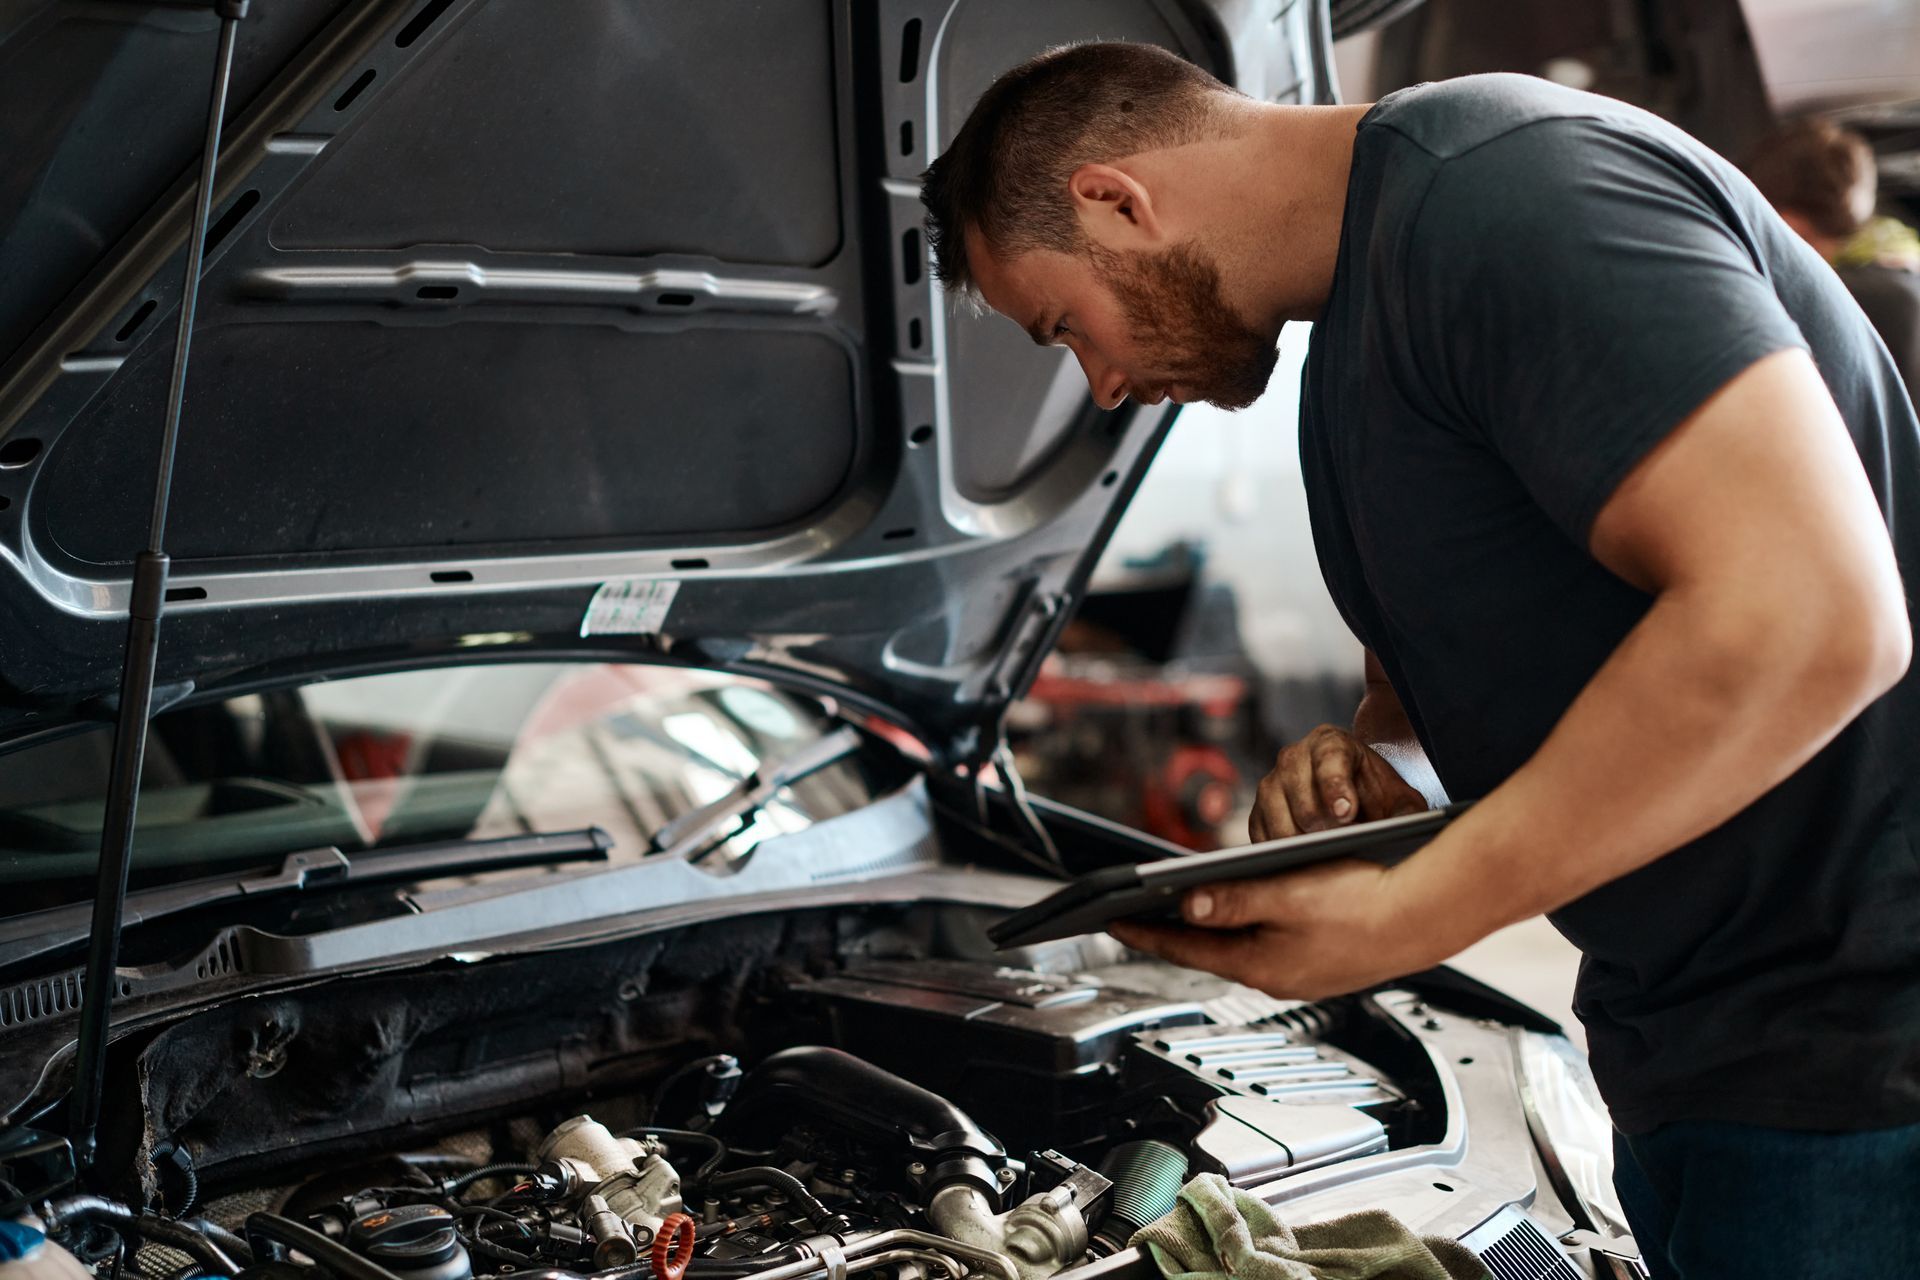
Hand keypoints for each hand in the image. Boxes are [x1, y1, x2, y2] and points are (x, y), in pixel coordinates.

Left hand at [1107, 858, 1445, 1000]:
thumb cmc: (1364, 901)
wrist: (1428, 915)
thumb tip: (1185, 905)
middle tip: (1135, 915)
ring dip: (1212, 931)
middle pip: (1209, 952)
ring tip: (1179, 911)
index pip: (1186, 948)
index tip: (1110, 919)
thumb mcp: (1287, 893)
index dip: (1143, 932)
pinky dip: (1248, 930)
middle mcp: (1277, 978)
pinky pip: (1270, 948)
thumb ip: (1234, 901)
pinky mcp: (1323, 966)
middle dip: (1172, 933)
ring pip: (1241, 951)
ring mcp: (1301, 975)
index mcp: (1261, 965)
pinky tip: (1245, 913)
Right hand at [1250, 725, 1427, 841]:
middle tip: (1342, 844)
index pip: (1329, 762)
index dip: (1336, 788)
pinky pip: (1262, 837)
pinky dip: (1280, 854)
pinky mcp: (1257, 812)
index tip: (1347, 814)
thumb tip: (1407, 829)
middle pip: (1301, 798)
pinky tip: (1303, 862)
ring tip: (1325, 856)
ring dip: (1301, 844)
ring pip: (1278, 821)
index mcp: (1330, 743)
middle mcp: (1293, 757)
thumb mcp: (1399, 798)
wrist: (1352, 795)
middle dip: (1323, 827)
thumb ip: (1407, 811)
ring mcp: (1270, 784)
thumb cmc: (1375, 795)